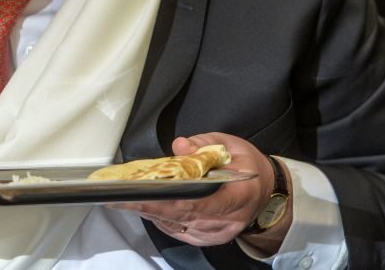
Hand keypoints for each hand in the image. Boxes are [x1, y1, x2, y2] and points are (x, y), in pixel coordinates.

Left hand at [112, 132, 289, 253]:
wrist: (266, 191)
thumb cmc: (247, 165)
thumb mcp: (230, 144)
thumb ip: (203, 144)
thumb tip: (179, 146)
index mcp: (238, 195)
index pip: (198, 203)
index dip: (166, 202)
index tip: (139, 197)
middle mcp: (227, 221)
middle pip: (181, 216)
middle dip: (148, 206)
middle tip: (117, 197)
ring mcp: (217, 233)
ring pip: (176, 225)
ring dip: (150, 212)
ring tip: (124, 199)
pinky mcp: (207, 238)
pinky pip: (178, 230)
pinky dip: (160, 218)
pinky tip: (145, 207)